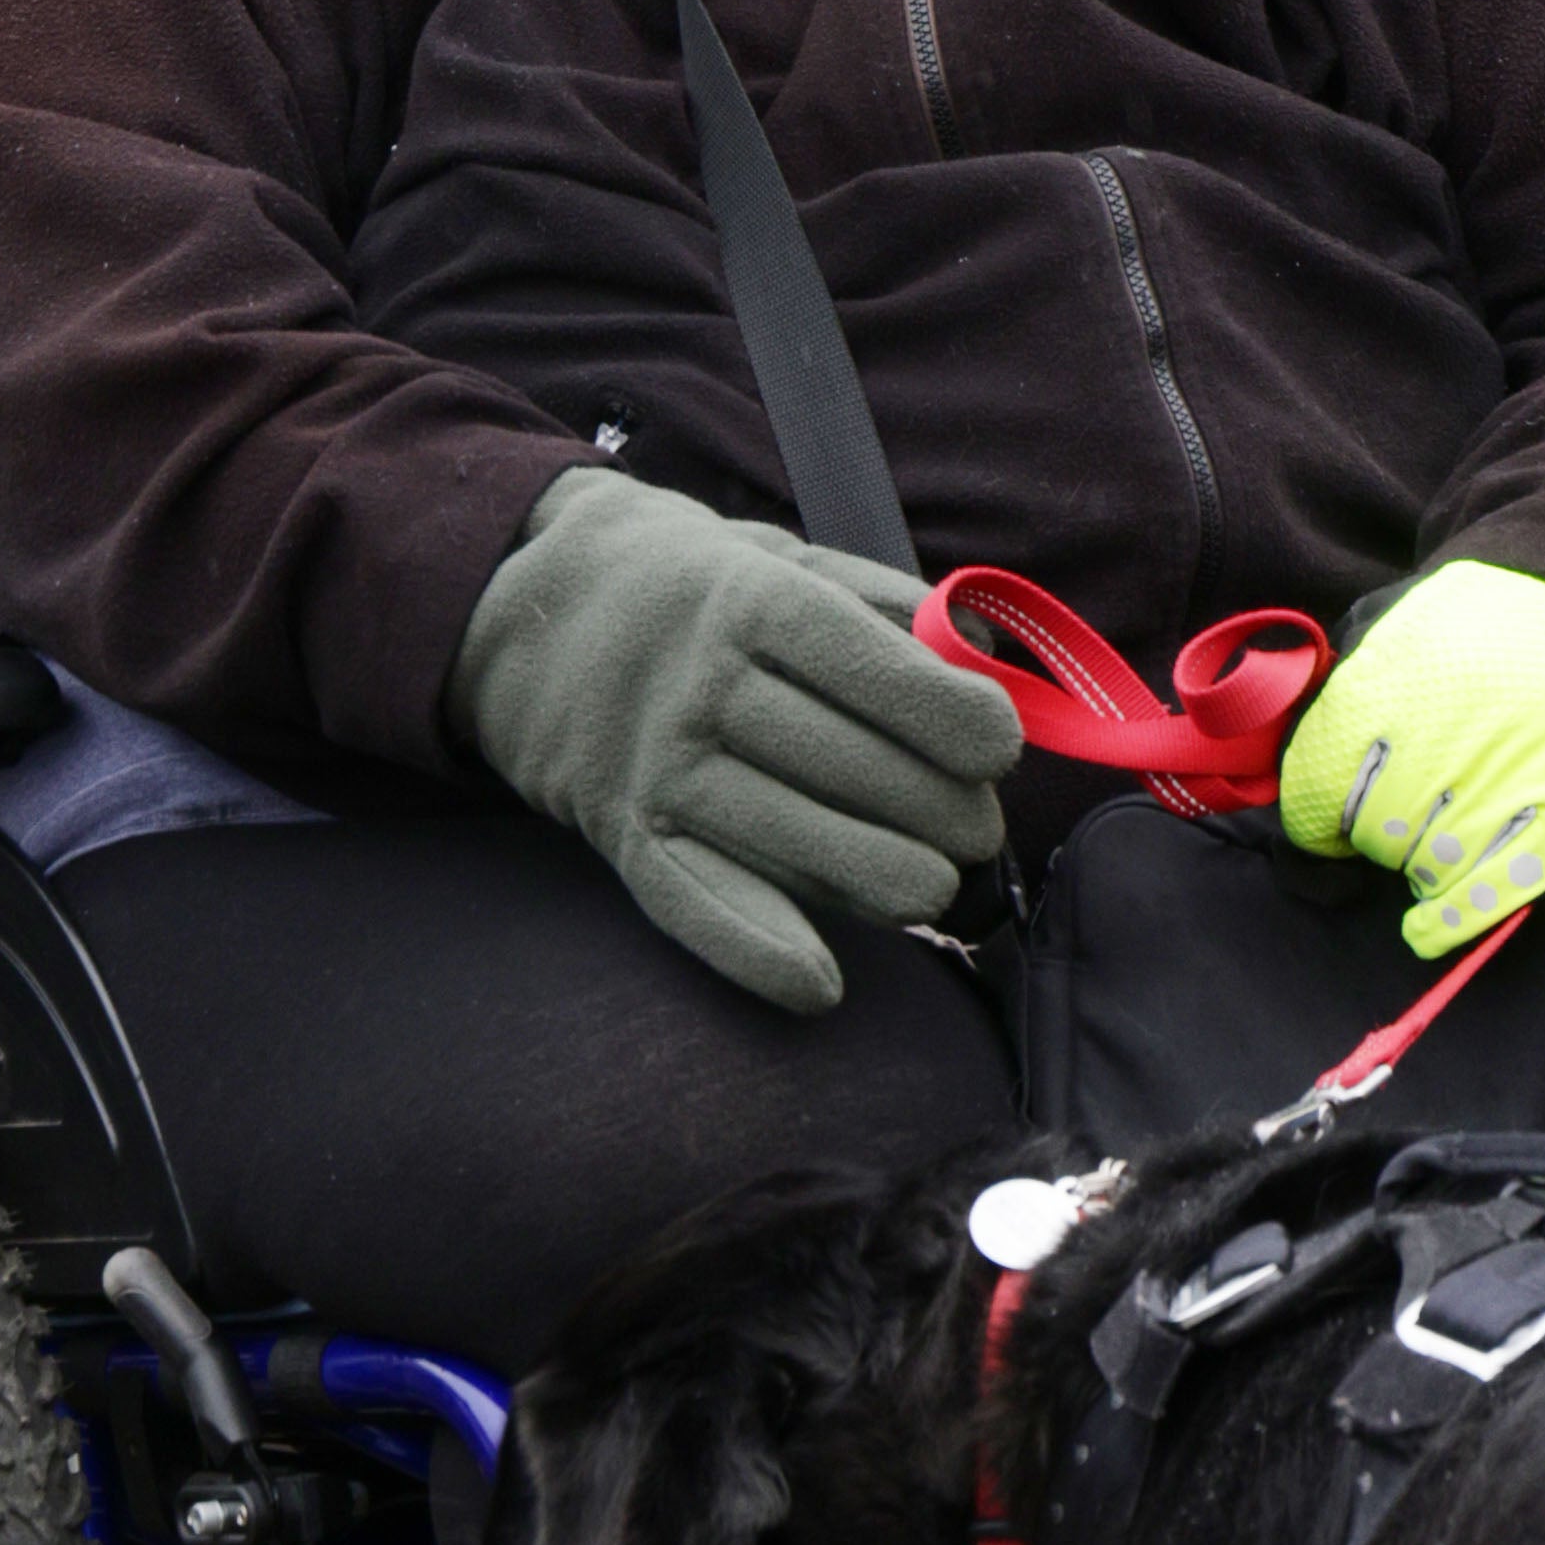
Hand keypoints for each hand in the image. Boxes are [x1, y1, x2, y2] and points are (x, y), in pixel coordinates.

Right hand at [445, 463, 1022, 1012]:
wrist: (544, 617)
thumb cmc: (707, 597)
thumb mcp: (789, 561)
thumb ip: (892, 605)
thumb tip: (990, 663)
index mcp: (753, 600)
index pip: (872, 668)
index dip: (955, 719)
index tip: (1000, 747)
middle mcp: (701, 684)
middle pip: (850, 767)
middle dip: (942, 811)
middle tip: (974, 828)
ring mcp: (659, 765)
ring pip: (795, 843)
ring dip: (889, 880)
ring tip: (931, 883)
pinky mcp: (627, 833)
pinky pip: (696, 903)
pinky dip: (759, 952)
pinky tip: (820, 984)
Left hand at [1279, 555, 1544, 958]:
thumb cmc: (1480, 627)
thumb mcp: (1394, 628)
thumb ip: (1338, 690)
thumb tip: (1285, 748)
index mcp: (1385, 690)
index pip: (1315, 791)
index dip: (1316, 817)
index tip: (1328, 819)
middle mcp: (1437, 743)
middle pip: (1374, 837)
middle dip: (1378, 837)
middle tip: (1406, 810)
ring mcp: (1501, 784)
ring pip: (1427, 868)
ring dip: (1423, 865)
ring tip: (1441, 833)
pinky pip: (1494, 890)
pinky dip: (1456, 917)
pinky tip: (1428, 929)